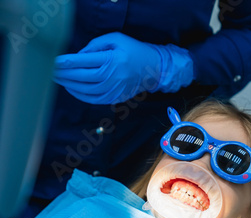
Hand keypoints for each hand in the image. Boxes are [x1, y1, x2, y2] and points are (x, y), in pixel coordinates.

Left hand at [53, 32, 193, 104]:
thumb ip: (95, 45)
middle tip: (50, 71)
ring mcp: (114, 89)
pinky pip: (94, 99)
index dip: (66, 62)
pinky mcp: (116, 97)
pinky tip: (72, 89)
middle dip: (64, 74)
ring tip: (58, 79)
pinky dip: (80, 95)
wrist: (153, 69)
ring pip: (86, 90)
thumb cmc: (134, 51)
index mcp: (112, 60)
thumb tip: (78, 55)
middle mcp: (113, 76)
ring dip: (70, 85)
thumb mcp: (116, 39)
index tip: (53, 61)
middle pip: (82, 77)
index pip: (83, 61)